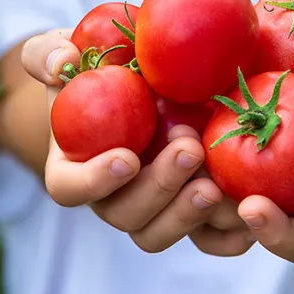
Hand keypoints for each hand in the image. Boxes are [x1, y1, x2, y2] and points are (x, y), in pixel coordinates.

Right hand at [20, 29, 255, 256]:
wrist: (140, 81)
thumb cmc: (97, 67)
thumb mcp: (65, 53)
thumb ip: (49, 53)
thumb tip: (60, 61)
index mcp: (72, 167)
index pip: (70, 188)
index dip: (95, 181)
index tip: (128, 157)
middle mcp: (109, 197)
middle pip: (125, 215)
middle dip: (159, 188)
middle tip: (190, 149)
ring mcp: (149, 209)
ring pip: (159, 233)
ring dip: (186, 214)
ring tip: (216, 183)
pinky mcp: (187, 212)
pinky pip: (204, 240)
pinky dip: (224, 235)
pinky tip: (244, 210)